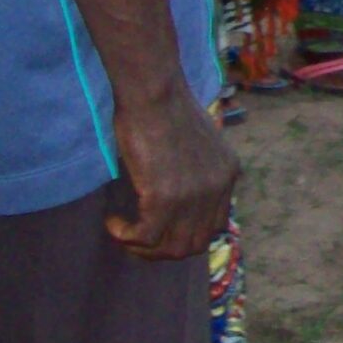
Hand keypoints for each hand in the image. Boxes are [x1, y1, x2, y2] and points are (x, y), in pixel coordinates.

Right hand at [107, 92, 238, 260]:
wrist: (155, 93)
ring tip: (124, 233)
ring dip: (143, 249)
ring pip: (170, 249)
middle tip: (137, 238)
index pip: (214, 227)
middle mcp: (218, 188)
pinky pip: (143, 237)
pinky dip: (124, 235)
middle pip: (194, 244)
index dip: (184, 235)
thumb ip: (198, 171)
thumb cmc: (168, 108)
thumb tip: (181, 195)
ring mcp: (194, 196)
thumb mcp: (199, 143)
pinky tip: (113, 222)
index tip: (159, 230)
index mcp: (228, 174)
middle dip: (163, 249)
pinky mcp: (165, 198)